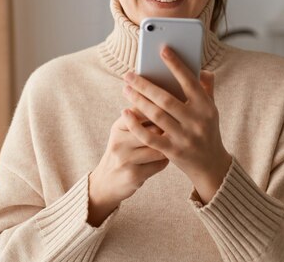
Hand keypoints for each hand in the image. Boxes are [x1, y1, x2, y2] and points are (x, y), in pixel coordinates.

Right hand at [88, 111, 168, 226]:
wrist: (105, 181)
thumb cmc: (122, 152)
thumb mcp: (123, 133)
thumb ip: (139, 119)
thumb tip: (167, 102)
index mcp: (118, 127)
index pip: (141, 111)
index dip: (159, 110)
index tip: (172, 110)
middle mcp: (119, 141)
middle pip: (153, 130)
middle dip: (167, 130)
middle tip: (178, 130)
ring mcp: (125, 159)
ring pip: (158, 148)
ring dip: (168, 147)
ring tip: (172, 145)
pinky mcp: (133, 175)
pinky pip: (159, 165)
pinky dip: (164, 162)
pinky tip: (165, 160)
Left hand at [122, 45, 231, 203]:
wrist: (211, 166)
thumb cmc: (207, 131)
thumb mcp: (212, 110)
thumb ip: (206, 89)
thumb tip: (202, 68)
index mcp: (206, 107)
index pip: (190, 81)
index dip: (176, 65)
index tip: (162, 49)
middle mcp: (196, 121)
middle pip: (165, 99)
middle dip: (144, 85)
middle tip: (128, 74)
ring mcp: (184, 137)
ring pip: (156, 116)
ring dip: (138, 101)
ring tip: (125, 89)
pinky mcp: (173, 152)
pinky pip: (149, 137)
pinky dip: (135, 125)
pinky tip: (125, 113)